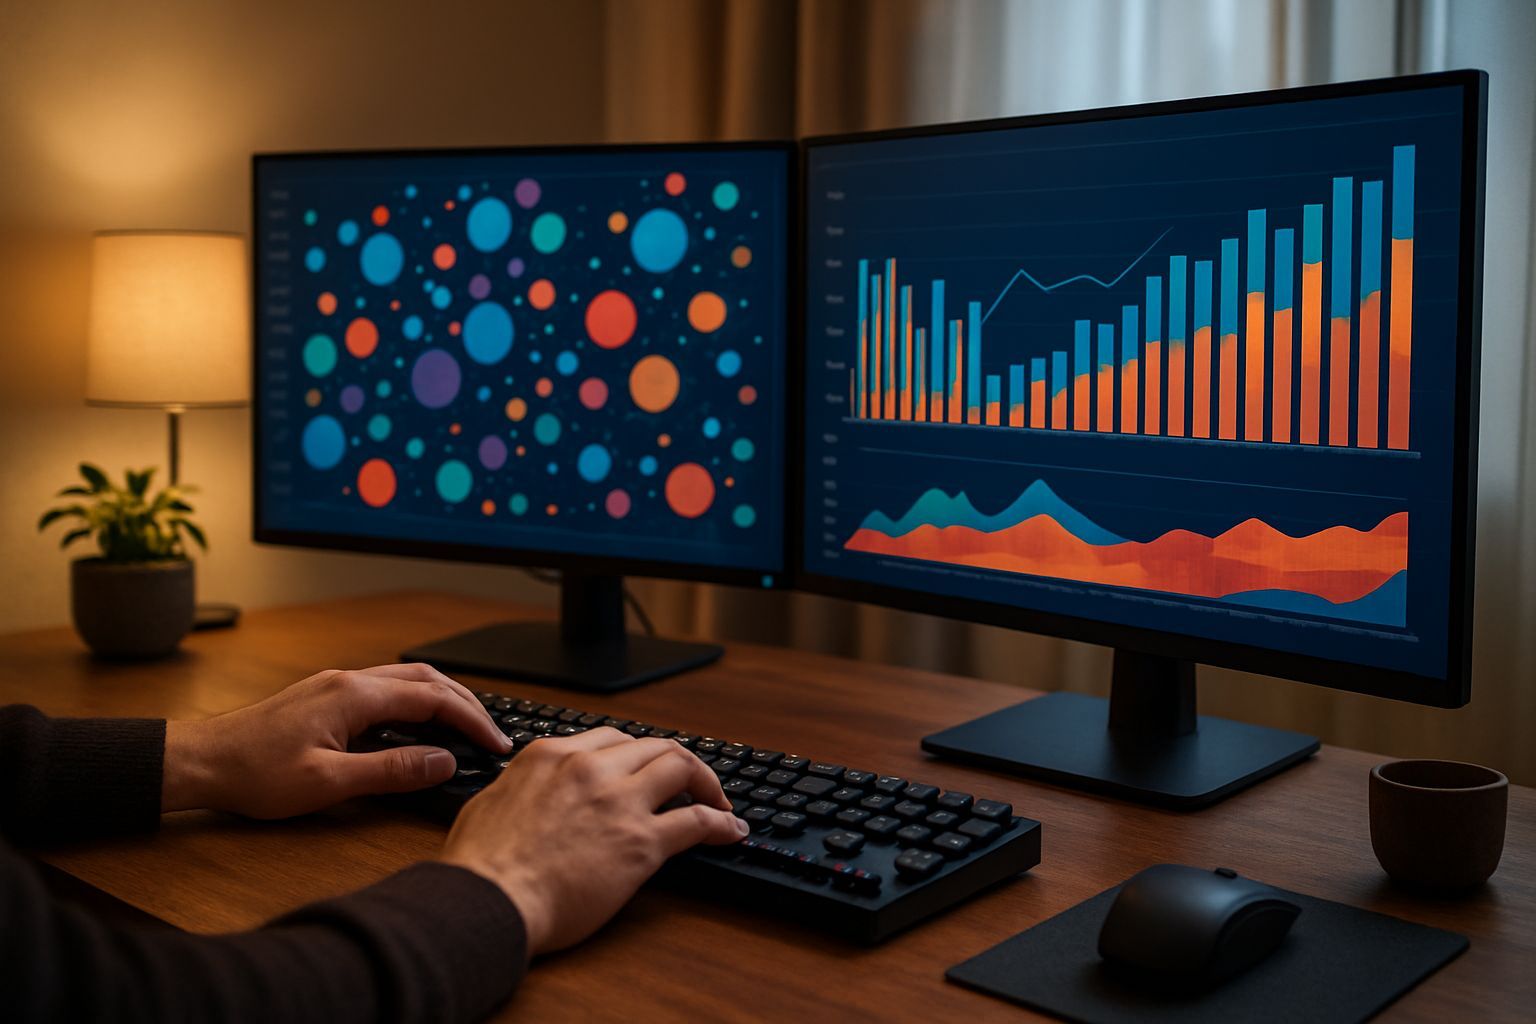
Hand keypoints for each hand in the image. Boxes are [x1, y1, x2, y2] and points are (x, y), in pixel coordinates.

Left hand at [161, 663, 510, 817]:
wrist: (201, 762)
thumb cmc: (254, 774)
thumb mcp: (329, 783)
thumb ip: (391, 771)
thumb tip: (443, 761)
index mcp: (355, 696)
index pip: (433, 699)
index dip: (471, 721)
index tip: (495, 744)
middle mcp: (349, 681)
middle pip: (427, 679)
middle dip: (466, 703)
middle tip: (491, 734)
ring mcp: (337, 686)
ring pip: (407, 679)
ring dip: (443, 697)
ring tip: (467, 725)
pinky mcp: (326, 697)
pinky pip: (387, 688)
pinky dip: (417, 701)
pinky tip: (419, 724)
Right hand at [438, 728, 746, 954]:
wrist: (490, 900)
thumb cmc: (480, 865)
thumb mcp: (489, 802)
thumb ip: (518, 786)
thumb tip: (523, 789)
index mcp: (551, 755)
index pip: (610, 738)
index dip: (636, 753)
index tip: (647, 767)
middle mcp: (590, 768)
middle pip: (653, 746)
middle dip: (678, 761)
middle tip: (691, 781)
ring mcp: (620, 802)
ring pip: (681, 768)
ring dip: (706, 782)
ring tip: (719, 800)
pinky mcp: (642, 842)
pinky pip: (697, 821)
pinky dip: (721, 822)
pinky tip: (731, 830)